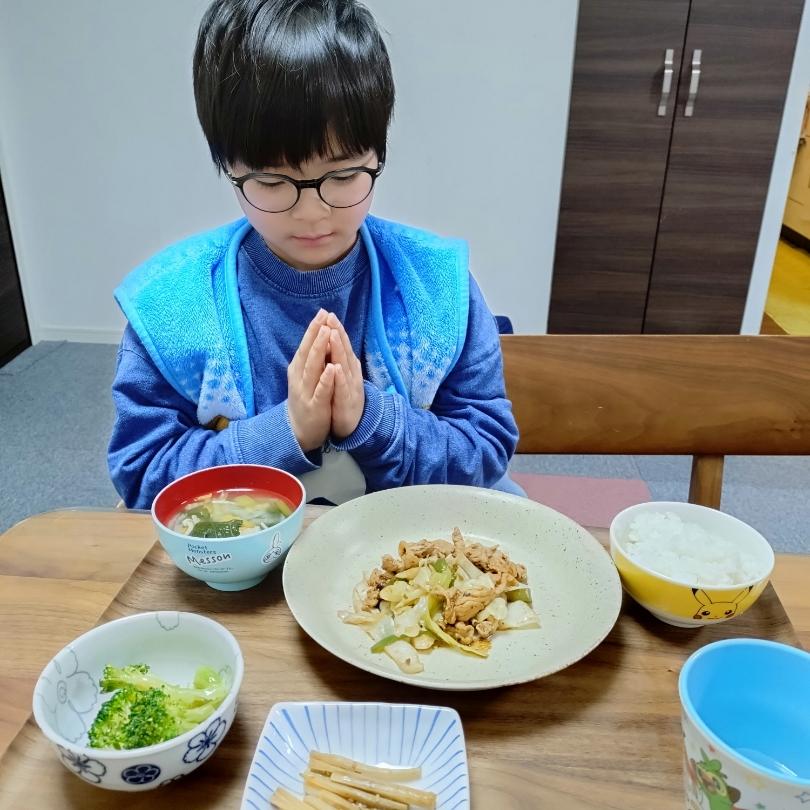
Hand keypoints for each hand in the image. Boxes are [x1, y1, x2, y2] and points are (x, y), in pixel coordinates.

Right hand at [287, 309, 335, 451]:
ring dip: (320, 350)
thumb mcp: (305, 377)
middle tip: (324, 317)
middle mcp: (299, 377)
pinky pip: (321, 390)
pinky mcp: (315, 405)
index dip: (313, 329)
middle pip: (307, 352)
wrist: (299, 430)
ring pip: (313, 368)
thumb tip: (318, 336)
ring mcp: (306, 391)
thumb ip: (310, 359)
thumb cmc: (305, 399)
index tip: (322, 312)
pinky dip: (326, 379)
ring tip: (327, 333)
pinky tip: (332, 368)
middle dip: (316, 334)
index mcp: (298, 369)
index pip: (305, 345)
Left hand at [327, 312, 364, 439]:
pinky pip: (343, 388)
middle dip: (337, 333)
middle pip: (344, 350)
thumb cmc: (343, 399)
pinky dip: (339, 378)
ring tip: (333, 334)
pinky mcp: (347, 402)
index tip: (327, 314)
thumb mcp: (341, 377)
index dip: (336, 329)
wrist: (351, 426)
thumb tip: (334, 343)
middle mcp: (351, 374)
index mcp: (347, 368)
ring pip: (344, 366)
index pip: (341, 345)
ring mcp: (350, 387)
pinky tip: (336, 368)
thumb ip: (339, 361)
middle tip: (331, 317)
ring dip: (339, 350)